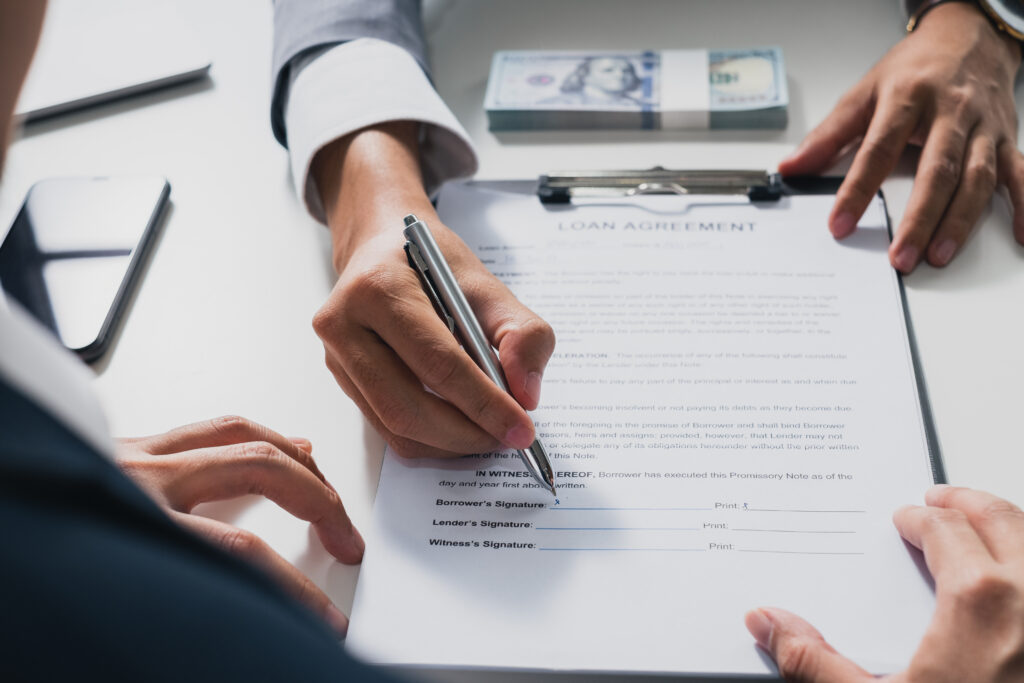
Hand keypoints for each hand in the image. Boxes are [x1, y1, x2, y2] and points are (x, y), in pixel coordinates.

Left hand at [115, 415, 363, 635]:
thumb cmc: (21, 580)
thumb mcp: (115, 601)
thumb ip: (192, 590)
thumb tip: (255, 606)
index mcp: (132, 518)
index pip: (238, 548)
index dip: (294, 583)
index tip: (323, 613)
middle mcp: (135, 475)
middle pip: (255, 468)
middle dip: (315, 501)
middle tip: (343, 536)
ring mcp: (130, 454)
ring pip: (235, 431)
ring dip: (291, 457)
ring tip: (324, 486)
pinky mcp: (122, 449)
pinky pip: (203, 430)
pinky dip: (248, 439)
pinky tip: (272, 447)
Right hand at [310, 122, 554, 458]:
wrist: (383, 245)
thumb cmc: (431, 262)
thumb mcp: (485, 281)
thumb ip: (520, 332)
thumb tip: (526, 395)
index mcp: (379, 288)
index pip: (438, 362)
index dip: (485, 403)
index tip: (522, 428)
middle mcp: (344, 324)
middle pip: (408, 405)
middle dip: (466, 432)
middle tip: (509, 437)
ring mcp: (336, 356)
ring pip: (394, 425)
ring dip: (449, 442)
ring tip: (489, 433)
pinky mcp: (342, 378)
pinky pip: (386, 427)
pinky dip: (430, 439)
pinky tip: (460, 426)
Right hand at [745, 484, 1023, 680]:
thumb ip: (817, 662)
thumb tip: (766, 622)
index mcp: (979, 599)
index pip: (944, 528)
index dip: (919, 517)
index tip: (907, 519)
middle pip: (1001, 517)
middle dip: (967, 501)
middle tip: (943, 498)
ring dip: (1009, 524)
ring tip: (985, 525)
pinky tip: (1016, 576)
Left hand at [781, 2, 1023, 271]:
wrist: (969, 35)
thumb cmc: (914, 69)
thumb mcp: (864, 92)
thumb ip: (828, 135)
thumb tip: (791, 167)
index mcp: (908, 98)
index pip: (878, 149)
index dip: (857, 190)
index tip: (839, 224)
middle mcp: (950, 112)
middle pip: (937, 170)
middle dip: (919, 218)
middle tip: (900, 256)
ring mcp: (983, 127)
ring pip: (977, 178)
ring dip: (959, 221)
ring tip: (937, 255)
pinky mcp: (1008, 137)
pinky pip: (1020, 174)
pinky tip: (1019, 236)